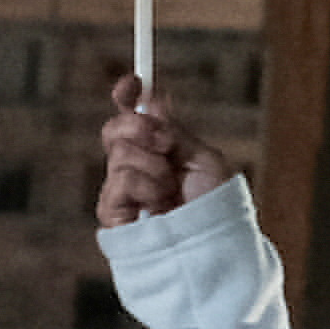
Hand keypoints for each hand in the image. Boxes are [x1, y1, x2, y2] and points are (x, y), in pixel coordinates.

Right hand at [94, 74, 238, 229]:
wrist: (212, 247)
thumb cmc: (216, 210)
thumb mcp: (205, 160)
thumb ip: (176, 132)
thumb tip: (152, 97)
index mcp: (160, 152)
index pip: (133, 117)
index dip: (128, 96)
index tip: (132, 81)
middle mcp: (138, 168)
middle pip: (115, 129)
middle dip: (138, 126)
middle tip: (165, 143)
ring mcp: (123, 190)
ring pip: (118, 153)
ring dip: (151, 166)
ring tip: (171, 190)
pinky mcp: (113, 214)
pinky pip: (117, 182)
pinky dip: (143, 187)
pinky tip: (158, 204)